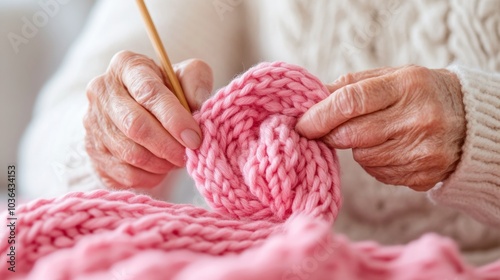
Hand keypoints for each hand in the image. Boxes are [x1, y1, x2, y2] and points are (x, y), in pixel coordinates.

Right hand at [84, 51, 212, 188]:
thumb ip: (196, 84)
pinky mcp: (93, 151)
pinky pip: (124, 173)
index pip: (148, 92)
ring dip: (161, 162)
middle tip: (190, 153)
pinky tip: (162, 168)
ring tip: (178, 158)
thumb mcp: (188, 75)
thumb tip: (198, 108)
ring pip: (130, 153)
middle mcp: (102, 90)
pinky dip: (150, 176)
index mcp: (126, 65)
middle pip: (136, 126)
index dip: (174, 118)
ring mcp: (93, 122)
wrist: (143, 108)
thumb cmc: (170, 90)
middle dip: (168, 145)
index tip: (194, 137)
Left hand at [296, 65, 465, 190]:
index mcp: (407, 85)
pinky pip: (379, 173)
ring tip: (373, 134)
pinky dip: (374, 163)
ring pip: (363, 158)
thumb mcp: (391, 77)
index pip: (351, 101)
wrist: (469, 121)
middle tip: (324, 131)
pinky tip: (389, 148)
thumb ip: (350, 86)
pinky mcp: (423, 175)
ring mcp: (423, 150)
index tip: (301, 124)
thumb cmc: (419, 93)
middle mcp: (419, 118)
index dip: (320, 115)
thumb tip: (310, 100)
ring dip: (356, 148)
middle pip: (353, 135)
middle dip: (330, 135)